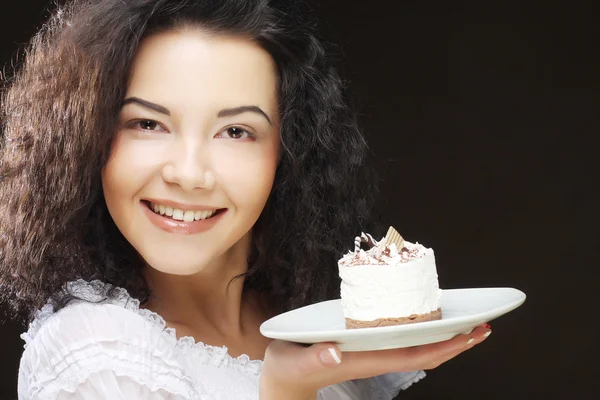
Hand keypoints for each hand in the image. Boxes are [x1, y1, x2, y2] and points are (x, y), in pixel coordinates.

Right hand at [259, 323, 491, 399]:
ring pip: (418, 349)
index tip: (469, 334)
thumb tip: (335, 353)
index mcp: (364, 360)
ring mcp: (373, 355)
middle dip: (456, 342)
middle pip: (425, 354)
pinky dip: (425, 332)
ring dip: (446, 338)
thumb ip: (314, 358)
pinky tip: (430, 321)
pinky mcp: (367, 349)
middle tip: (483, 325)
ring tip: (468, 323)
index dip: (444, 346)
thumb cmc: (288, 369)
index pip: (413, 356)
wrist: (284, 381)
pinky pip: (404, 342)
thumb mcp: (294, 362)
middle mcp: (375, 359)